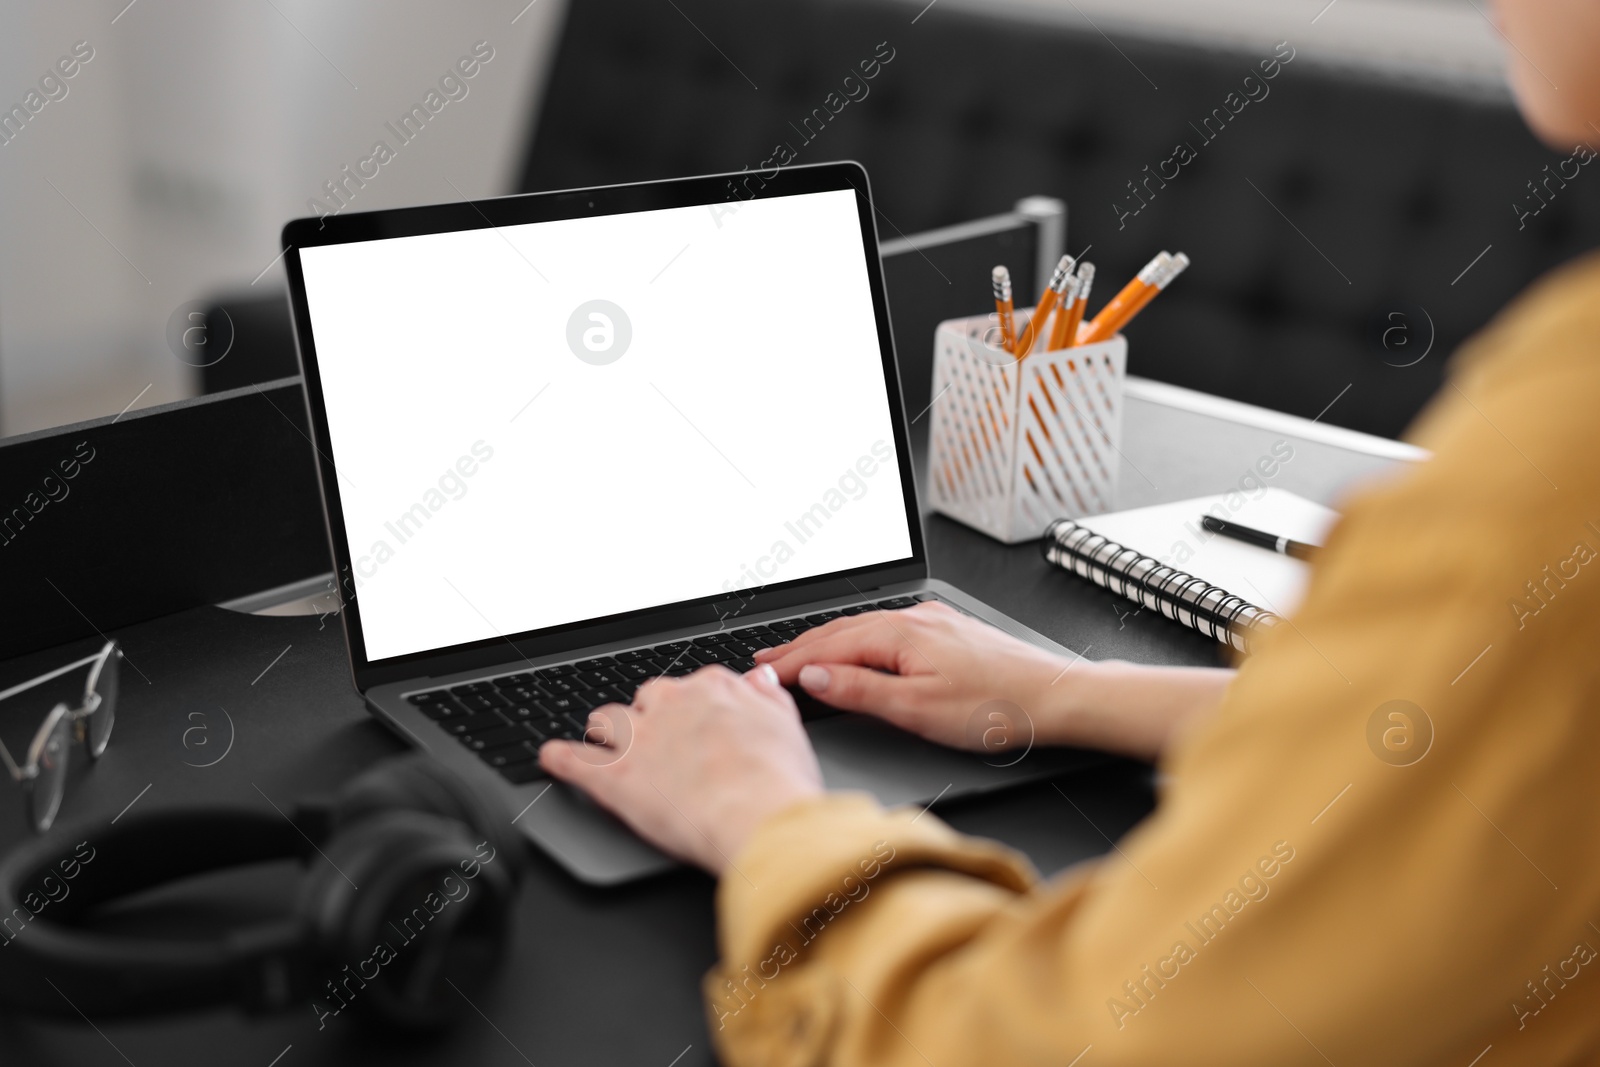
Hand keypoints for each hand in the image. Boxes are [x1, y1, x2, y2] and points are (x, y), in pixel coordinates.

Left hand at [537, 665, 823, 873]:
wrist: (757, 815)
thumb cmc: (777, 779)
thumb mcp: (787, 723)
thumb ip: (766, 695)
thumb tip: (758, 677)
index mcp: (712, 688)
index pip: (689, 689)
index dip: (688, 713)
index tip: (692, 728)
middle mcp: (672, 702)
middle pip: (645, 701)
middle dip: (649, 721)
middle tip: (663, 751)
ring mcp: (639, 735)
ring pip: (607, 721)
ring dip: (608, 736)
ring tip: (611, 752)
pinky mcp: (613, 773)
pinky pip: (573, 758)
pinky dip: (561, 758)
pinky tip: (554, 758)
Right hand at [754, 602, 1071, 751]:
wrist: (1057, 698)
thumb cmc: (997, 707)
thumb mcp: (917, 709)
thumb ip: (860, 690)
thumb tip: (814, 677)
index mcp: (900, 634)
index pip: (828, 648)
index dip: (790, 664)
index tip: (761, 676)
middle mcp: (914, 618)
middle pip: (841, 631)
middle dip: (799, 647)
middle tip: (764, 661)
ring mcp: (933, 622)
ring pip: (864, 628)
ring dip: (826, 642)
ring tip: (797, 654)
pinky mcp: (949, 631)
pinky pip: (888, 629)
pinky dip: (858, 640)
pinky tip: (856, 647)